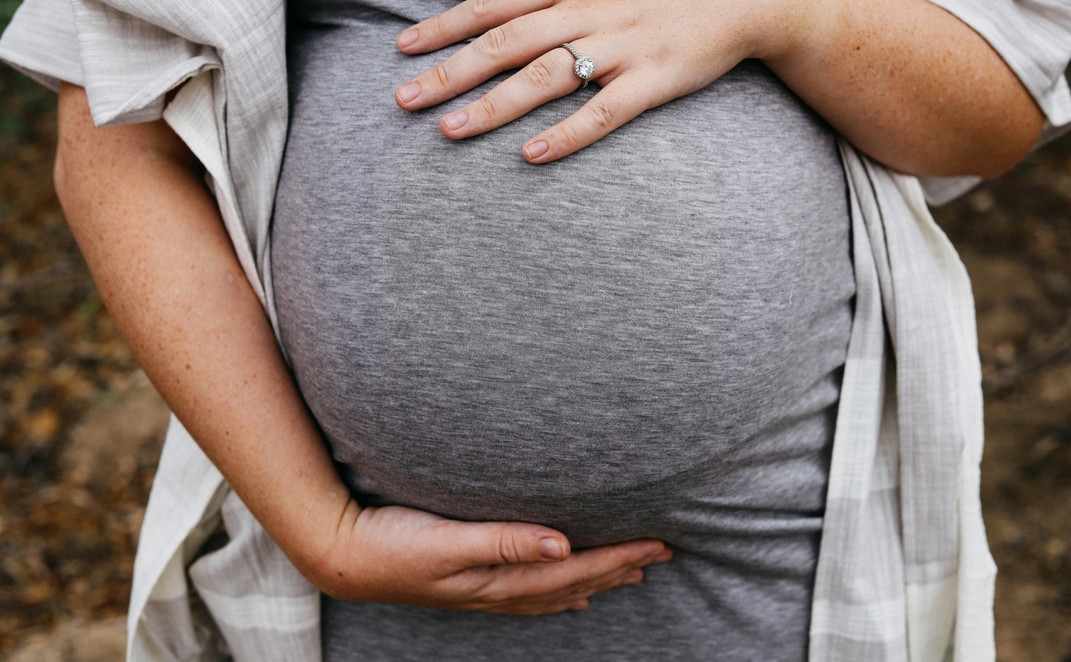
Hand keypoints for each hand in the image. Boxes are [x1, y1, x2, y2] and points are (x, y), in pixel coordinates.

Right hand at [310, 502, 671, 614]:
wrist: (342, 555)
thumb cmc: (392, 543)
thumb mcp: (447, 541)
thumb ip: (504, 541)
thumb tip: (562, 545)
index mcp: (498, 578)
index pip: (573, 570)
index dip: (617, 557)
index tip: (657, 543)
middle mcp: (497, 589)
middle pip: (573, 582)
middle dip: (619, 567)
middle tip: (662, 551)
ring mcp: (484, 589)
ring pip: (556, 591)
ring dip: (596, 580)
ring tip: (630, 573)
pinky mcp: (470, 582)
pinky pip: (530, 594)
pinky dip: (558, 593)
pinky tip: (568, 595)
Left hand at [393, 0, 820, 162]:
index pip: (494, 4)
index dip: (446, 26)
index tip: (403, 48)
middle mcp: (589, 9)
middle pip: (506, 43)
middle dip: (450, 71)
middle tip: (404, 100)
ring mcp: (621, 45)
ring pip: (545, 77)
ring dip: (494, 104)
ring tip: (449, 130)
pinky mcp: (654, 80)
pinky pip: (605, 112)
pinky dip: (567, 133)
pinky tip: (531, 155)